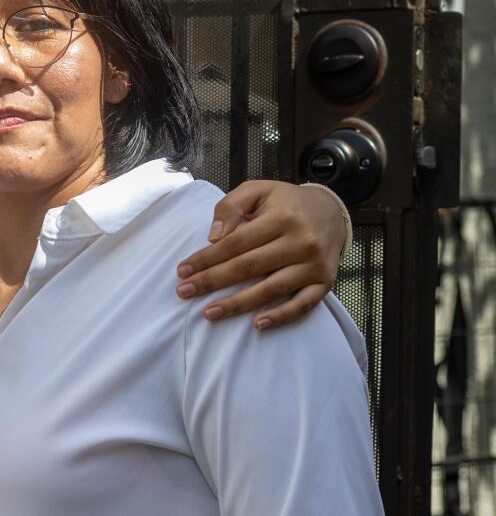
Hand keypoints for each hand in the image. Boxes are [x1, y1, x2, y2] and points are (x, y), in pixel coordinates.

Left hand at [175, 180, 348, 330]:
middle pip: (249, 267)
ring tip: (209, 313)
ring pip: (271, 289)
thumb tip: (214, 237)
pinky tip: (257, 324)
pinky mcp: (324, 282)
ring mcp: (313, 264)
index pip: (236, 243)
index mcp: (281, 217)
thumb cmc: (286, 203)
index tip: (183, 271)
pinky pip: (302, 304)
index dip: (207, 258)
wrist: (332, 211)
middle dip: (212, 281)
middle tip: (184, 293)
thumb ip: (232, 206)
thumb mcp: (258, 191)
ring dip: (238, 304)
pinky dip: (280, 316)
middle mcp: (300, 241)